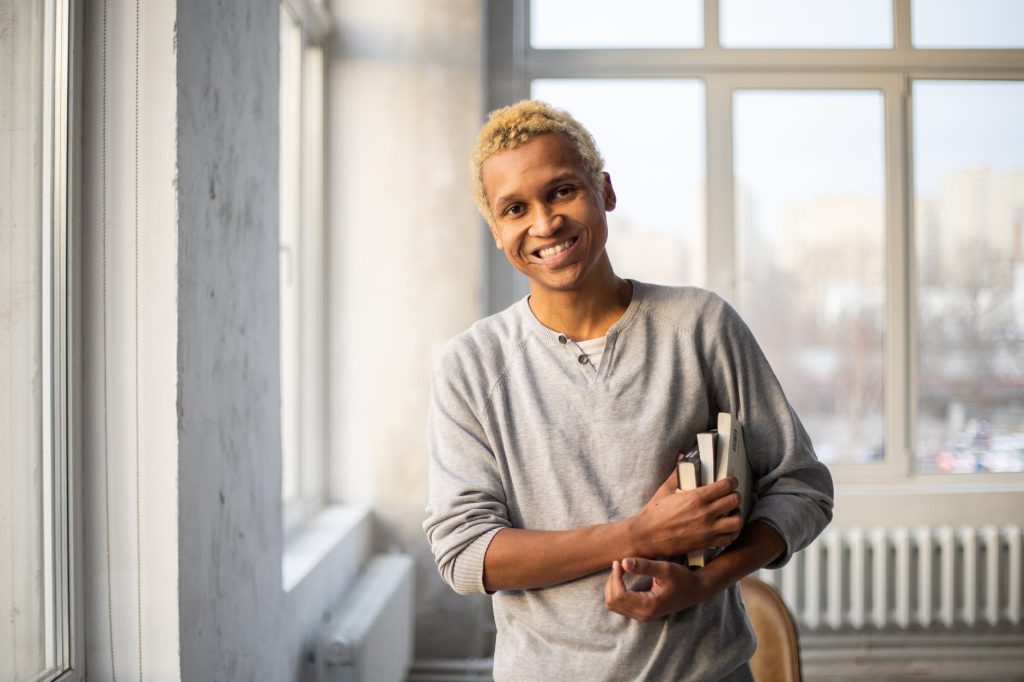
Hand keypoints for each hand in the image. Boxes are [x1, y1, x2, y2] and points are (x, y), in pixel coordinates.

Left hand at [604, 557, 713, 621]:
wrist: (694, 591)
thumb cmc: (682, 578)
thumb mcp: (665, 569)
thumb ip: (644, 566)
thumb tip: (623, 562)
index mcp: (647, 606)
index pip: (618, 596)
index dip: (614, 578)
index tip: (618, 562)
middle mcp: (642, 615)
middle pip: (612, 602)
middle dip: (612, 581)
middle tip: (618, 564)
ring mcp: (640, 615)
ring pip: (613, 604)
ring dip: (612, 586)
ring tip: (620, 569)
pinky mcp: (640, 612)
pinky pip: (619, 604)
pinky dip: (616, 590)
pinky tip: (622, 577)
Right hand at [626, 470, 741, 557]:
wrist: (647, 536)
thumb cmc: (654, 513)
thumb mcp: (665, 490)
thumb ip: (677, 473)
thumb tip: (682, 457)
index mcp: (696, 497)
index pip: (726, 486)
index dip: (731, 481)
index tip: (730, 481)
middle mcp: (705, 513)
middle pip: (734, 500)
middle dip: (735, 495)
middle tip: (731, 495)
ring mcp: (707, 529)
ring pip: (737, 520)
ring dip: (737, 514)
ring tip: (732, 512)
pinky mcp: (706, 543)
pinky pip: (729, 537)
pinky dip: (732, 531)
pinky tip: (728, 527)